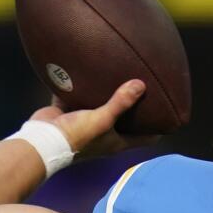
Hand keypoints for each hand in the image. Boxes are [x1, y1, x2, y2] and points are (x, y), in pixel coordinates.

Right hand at [28, 80, 157, 158]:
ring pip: (100, 106)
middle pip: (125, 120)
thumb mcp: (102, 119)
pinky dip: (80, 86)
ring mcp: (85, 124)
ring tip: (118, 74)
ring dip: (107, 94)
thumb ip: (120, 103)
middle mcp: (103, 134)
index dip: (159, 128)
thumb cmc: (76, 137)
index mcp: (116, 142)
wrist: (41, 142)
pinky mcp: (67, 113)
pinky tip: (86, 70)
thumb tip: (141, 84)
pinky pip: (76, 96)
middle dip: (134, 106)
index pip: (146, 137)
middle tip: (146, 86)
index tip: (171, 114)